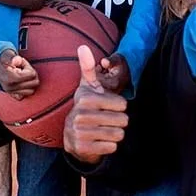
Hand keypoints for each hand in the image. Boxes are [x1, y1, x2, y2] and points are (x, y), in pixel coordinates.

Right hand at [0, 48, 39, 98]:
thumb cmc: (4, 61)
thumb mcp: (8, 55)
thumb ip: (13, 58)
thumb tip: (17, 60)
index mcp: (10, 78)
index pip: (31, 74)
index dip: (28, 67)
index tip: (22, 65)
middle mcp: (11, 87)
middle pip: (34, 82)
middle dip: (31, 75)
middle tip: (23, 70)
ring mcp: (12, 92)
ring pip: (31, 90)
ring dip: (30, 82)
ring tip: (23, 76)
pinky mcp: (13, 95)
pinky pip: (26, 95)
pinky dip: (27, 89)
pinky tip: (22, 82)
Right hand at [62, 46, 129, 162]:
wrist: (73, 137)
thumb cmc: (87, 108)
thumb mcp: (88, 88)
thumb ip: (88, 68)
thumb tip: (82, 47)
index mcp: (85, 99)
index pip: (122, 104)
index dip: (119, 107)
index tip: (108, 107)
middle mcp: (80, 116)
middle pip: (123, 120)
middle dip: (119, 122)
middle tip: (107, 121)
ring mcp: (80, 133)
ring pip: (119, 134)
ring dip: (116, 134)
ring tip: (104, 131)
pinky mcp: (83, 149)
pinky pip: (112, 148)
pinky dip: (110, 146)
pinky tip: (100, 142)